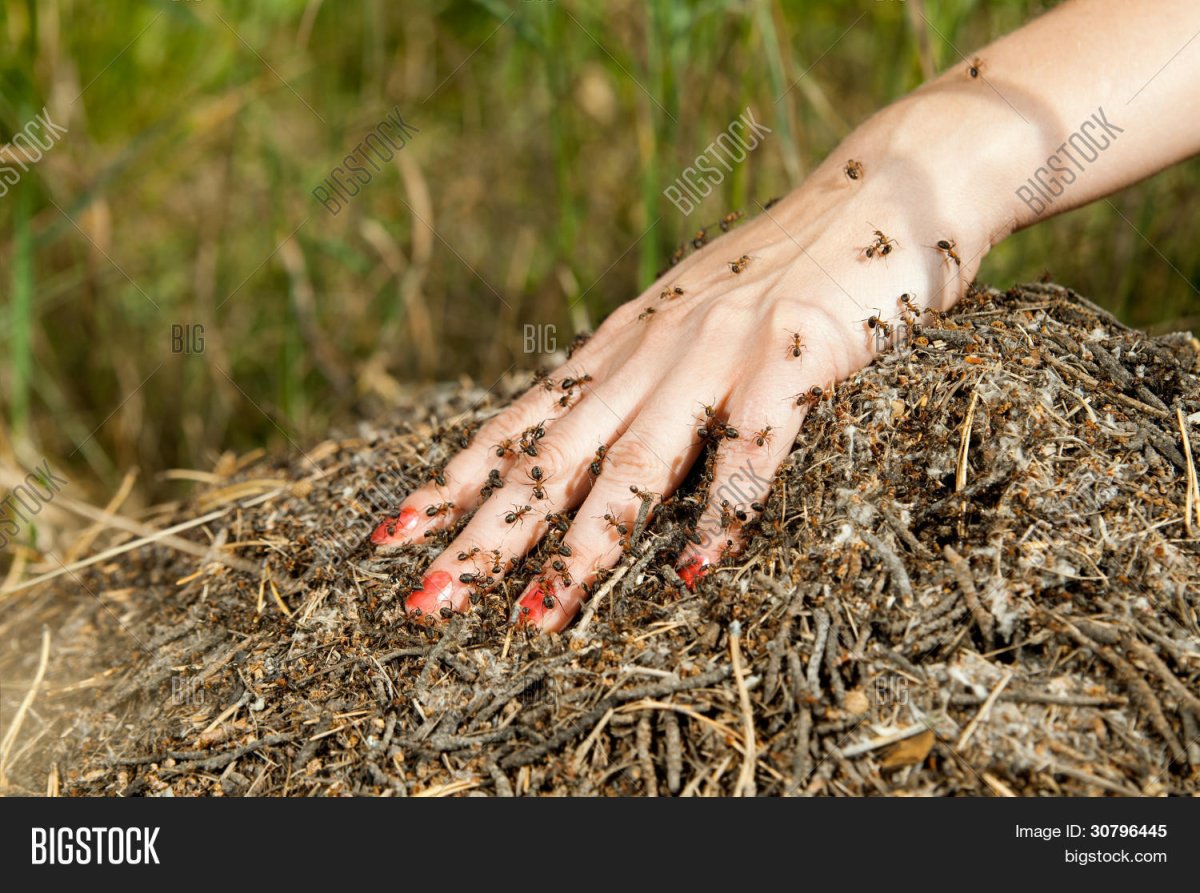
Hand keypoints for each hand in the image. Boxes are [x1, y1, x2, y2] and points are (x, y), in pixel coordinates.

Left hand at [370, 136, 993, 630]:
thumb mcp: (685, 319)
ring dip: (585, 545)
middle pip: (555, 456)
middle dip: (488, 534)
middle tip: (428, 602)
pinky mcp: (795, 357)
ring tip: (537, 615)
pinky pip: (750, 450)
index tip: (394, 535)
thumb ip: (637, 377)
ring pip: (635, 462)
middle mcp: (653, 351)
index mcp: (622, 347)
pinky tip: (694, 573)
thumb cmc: (779, 271)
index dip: (455, 482)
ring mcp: (721, 352)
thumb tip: (581, 445)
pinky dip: (721, 513)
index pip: (520, 423)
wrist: (877, 191)